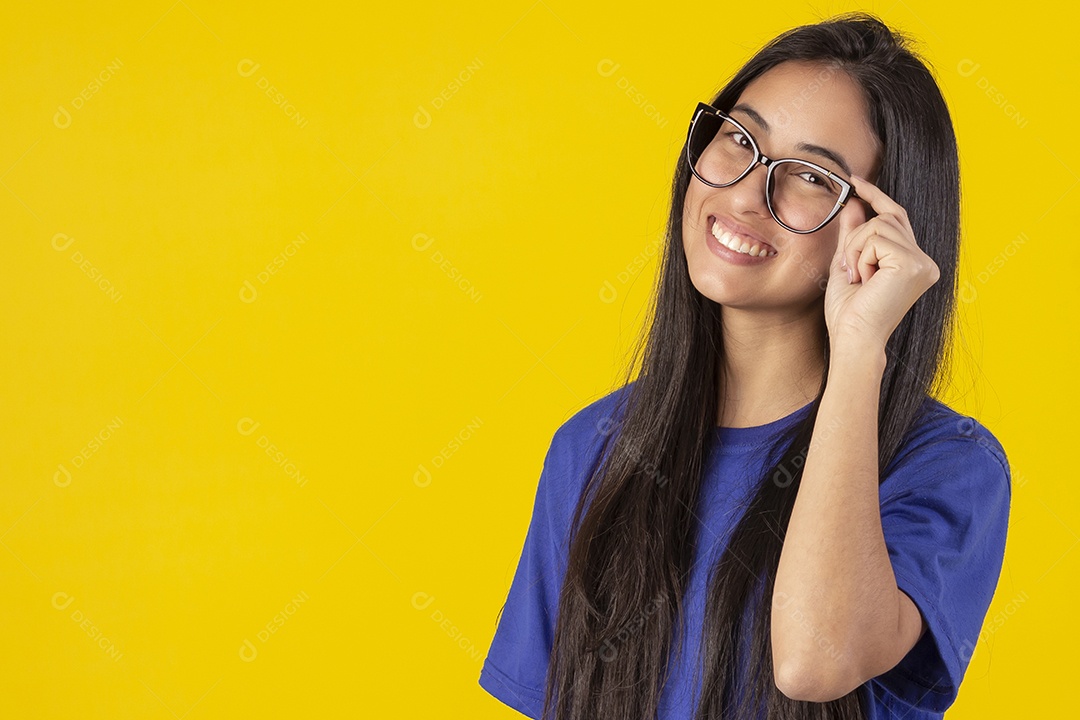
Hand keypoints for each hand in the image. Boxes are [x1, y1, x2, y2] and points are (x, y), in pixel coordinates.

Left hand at [823, 174, 940, 352]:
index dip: (876, 196)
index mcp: (914, 263)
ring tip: (856, 278)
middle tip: (847, 268)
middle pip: (886, 218)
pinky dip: (859, 256)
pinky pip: (876, 238)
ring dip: (855, 250)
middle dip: (856, 238)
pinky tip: (862, 279)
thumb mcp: (848, 264)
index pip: (896, 218)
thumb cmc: (849, 312)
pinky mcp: (912, 264)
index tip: (855, 181)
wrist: (852, 338)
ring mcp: (922, 262)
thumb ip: (854, 235)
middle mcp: (925, 261)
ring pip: (878, 225)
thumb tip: (855, 205)